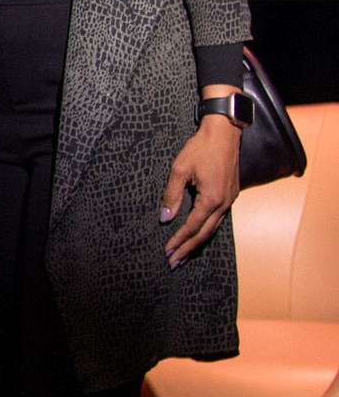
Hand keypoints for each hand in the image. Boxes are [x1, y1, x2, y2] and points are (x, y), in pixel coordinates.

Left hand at [162, 99, 243, 267]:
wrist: (224, 134)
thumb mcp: (179, 170)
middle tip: (174, 262)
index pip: (192, 227)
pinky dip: (206, 230)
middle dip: (189, 249)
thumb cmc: (200, 149)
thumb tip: (165, 218)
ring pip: (213, 229)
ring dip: (198, 243)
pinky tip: (198, 235)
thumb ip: (171, 195)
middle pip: (204, 234)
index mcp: (211, 199)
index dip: (179, 241)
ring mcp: (230, 201)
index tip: (167, 252)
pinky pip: (218, 220)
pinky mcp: (230, 196)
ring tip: (184, 254)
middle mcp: (224, 204)